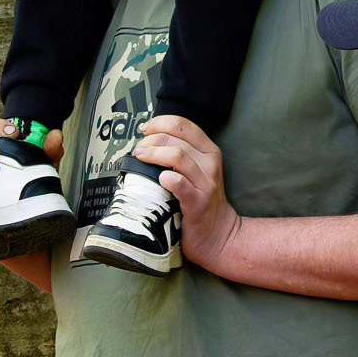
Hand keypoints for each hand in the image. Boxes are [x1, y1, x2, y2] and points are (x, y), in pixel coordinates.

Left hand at [128, 115, 240, 268]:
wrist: (218, 233)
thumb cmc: (201, 200)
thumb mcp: (198, 171)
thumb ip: (181, 154)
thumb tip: (148, 140)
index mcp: (209, 151)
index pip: (183, 125)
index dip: (160, 123)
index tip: (145, 130)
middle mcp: (210, 164)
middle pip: (177, 138)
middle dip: (152, 138)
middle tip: (139, 148)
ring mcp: (206, 183)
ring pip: (178, 156)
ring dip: (154, 153)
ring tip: (140, 157)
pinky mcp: (198, 203)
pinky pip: (180, 184)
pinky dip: (166, 178)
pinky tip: (158, 179)